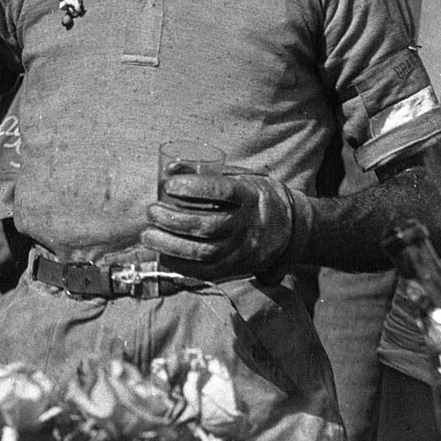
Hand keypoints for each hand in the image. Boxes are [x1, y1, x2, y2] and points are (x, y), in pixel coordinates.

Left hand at [142, 172, 308, 278]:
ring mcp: (243, 250)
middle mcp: (248, 225)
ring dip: (170, 245)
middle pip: (208, 226)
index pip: (222, 192)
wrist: (292, 228)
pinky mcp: (236, 268)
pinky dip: (180, 265)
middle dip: (172, 220)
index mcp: (251, 196)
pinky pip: (206, 272)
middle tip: (151, 211)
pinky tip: (162, 255)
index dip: (192, 188)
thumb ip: (207, 173)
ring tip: (148, 234)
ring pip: (204, 252)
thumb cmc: (256, 196)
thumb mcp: (241, 177)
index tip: (168, 185)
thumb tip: (169, 168)